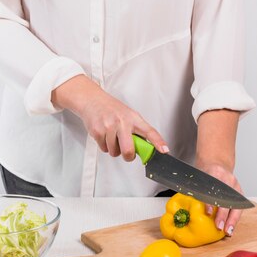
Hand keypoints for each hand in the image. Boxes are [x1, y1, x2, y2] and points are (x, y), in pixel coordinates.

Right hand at [52, 75, 168, 159]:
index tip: (164, 150)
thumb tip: (145, 149)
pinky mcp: (98, 131)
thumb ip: (136, 131)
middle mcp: (123, 122)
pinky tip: (104, 135)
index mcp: (134, 118)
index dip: (158, 142)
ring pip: (114, 152)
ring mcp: (110, 127)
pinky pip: (104, 149)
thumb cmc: (112, 109)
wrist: (92, 100)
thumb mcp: (128, 115)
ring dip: (113, 149)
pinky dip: (104, 146)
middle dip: (128, 156)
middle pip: (129, 150)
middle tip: (127, 153)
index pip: (149, 131)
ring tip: (112, 137)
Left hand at [196, 161, 243, 236]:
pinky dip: (235, 218)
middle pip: (226, 199)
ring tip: (228, 231)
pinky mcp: (239, 192)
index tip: (207, 213)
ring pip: (236, 205)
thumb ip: (195, 189)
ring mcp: (235, 186)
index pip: (213, 190)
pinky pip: (239, 207)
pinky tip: (231, 227)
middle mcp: (227, 180)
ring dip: (232, 219)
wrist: (218, 164)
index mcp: (215, 173)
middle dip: (223, 215)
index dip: (210, 202)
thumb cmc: (206, 173)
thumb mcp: (198, 177)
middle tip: (218, 226)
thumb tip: (183, 207)